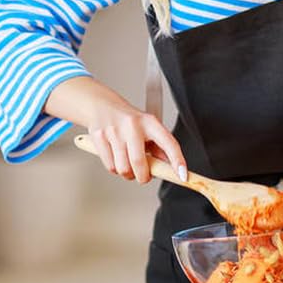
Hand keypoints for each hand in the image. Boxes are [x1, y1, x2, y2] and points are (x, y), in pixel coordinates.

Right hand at [45, 77, 186, 183]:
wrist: (100, 105)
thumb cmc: (127, 120)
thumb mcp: (147, 128)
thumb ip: (159, 147)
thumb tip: (170, 167)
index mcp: (149, 122)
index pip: (169, 143)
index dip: (178, 161)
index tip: (183, 175)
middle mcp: (132, 125)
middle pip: (139, 163)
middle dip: (143, 176)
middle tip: (143, 175)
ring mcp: (114, 131)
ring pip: (123, 169)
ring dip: (127, 173)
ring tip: (128, 163)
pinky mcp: (99, 138)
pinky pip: (110, 167)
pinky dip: (114, 168)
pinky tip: (116, 158)